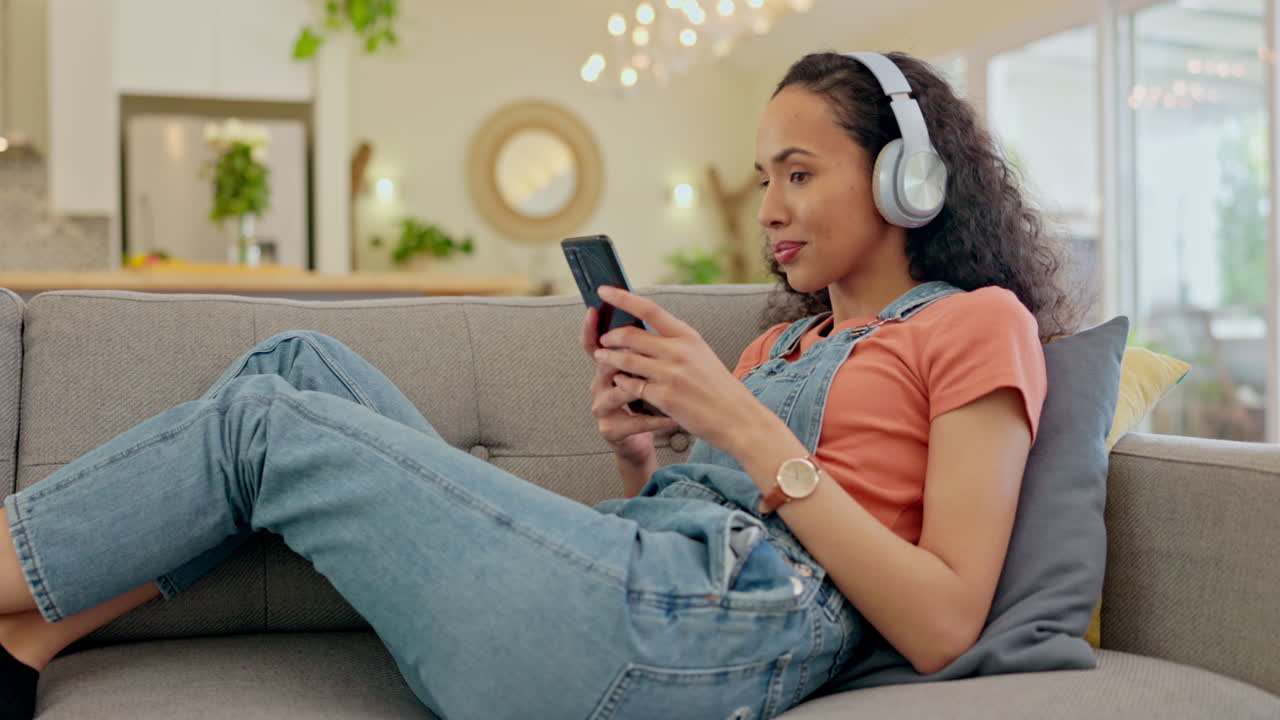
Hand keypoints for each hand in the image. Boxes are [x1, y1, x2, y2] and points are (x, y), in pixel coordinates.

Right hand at [581, 302, 680, 463]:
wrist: (648, 435)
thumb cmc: (650, 397)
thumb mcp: (646, 370)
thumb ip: (644, 348)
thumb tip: (650, 316)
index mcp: (606, 367)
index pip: (592, 343)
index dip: (590, 327)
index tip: (594, 308)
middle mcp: (599, 385)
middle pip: (605, 364)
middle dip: (626, 356)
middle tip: (650, 352)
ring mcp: (602, 408)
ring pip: (619, 392)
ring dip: (644, 388)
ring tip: (666, 386)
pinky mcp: (611, 429)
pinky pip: (636, 422)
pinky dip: (658, 419)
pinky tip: (675, 418)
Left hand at [591, 285, 769, 456]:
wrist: (738, 418)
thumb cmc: (718, 387)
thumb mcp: (700, 355)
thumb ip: (674, 343)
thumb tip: (643, 335)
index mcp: (688, 336)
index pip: (649, 308)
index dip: (623, 298)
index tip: (604, 290)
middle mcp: (678, 351)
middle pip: (631, 334)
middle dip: (610, 336)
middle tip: (603, 339)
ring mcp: (670, 374)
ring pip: (626, 360)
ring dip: (608, 358)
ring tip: (601, 357)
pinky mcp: (664, 397)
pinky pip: (631, 385)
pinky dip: (621, 382)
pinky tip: (618, 381)